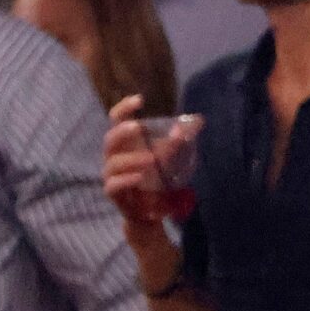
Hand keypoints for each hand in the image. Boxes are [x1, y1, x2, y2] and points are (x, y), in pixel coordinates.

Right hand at [102, 96, 178, 221]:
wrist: (152, 210)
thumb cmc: (157, 178)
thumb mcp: (172, 157)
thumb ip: (180, 139)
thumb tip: (198, 120)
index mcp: (127, 143)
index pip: (117, 120)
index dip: (123, 108)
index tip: (139, 100)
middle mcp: (116, 156)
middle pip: (110, 139)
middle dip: (122, 131)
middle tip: (138, 127)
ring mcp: (112, 175)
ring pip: (113, 163)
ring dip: (131, 159)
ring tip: (151, 159)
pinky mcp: (114, 193)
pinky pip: (113, 185)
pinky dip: (125, 180)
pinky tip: (139, 177)